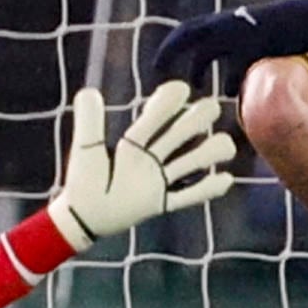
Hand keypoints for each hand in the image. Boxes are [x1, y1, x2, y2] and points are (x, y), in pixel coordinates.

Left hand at [50, 81, 238, 248]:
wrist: (82, 218)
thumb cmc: (83, 182)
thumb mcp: (86, 149)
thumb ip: (89, 123)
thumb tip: (89, 90)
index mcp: (133, 143)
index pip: (155, 118)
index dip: (168, 103)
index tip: (182, 89)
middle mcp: (150, 159)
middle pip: (179, 135)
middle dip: (195, 120)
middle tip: (211, 107)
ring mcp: (158, 181)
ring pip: (190, 163)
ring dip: (209, 153)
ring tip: (224, 145)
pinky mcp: (161, 204)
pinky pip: (188, 197)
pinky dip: (207, 189)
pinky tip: (225, 179)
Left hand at [150, 0, 307, 88]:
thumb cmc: (282, 27)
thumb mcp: (252, 29)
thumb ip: (232, 40)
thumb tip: (219, 58)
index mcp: (225, 18)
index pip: (188, 28)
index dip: (171, 45)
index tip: (159, 63)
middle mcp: (227, 23)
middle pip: (187, 36)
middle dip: (169, 53)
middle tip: (158, 72)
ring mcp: (239, 35)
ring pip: (206, 54)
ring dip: (198, 71)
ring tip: (197, 88)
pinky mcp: (255, 47)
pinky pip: (234, 70)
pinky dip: (230, 84)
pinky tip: (232, 94)